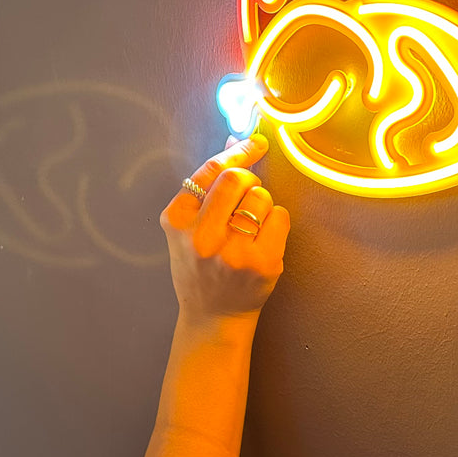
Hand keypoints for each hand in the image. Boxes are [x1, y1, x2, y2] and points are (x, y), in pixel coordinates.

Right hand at [160, 133, 289, 322]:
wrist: (212, 317)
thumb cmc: (200, 266)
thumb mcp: (187, 228)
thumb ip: (206, 187)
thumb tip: (235, 139)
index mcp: (177, 222)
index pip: (210, 171)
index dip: (236, 152)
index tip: (254, 143)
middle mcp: (201, 238)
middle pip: (237, 178)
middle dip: (248, 180)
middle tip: (246, 197)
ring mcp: (232, 253)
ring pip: (261, 196)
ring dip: (261, 204)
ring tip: (249, 228)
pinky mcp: (261, 264)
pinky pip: (280, 216)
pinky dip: (276, 221)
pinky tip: (263, 240)